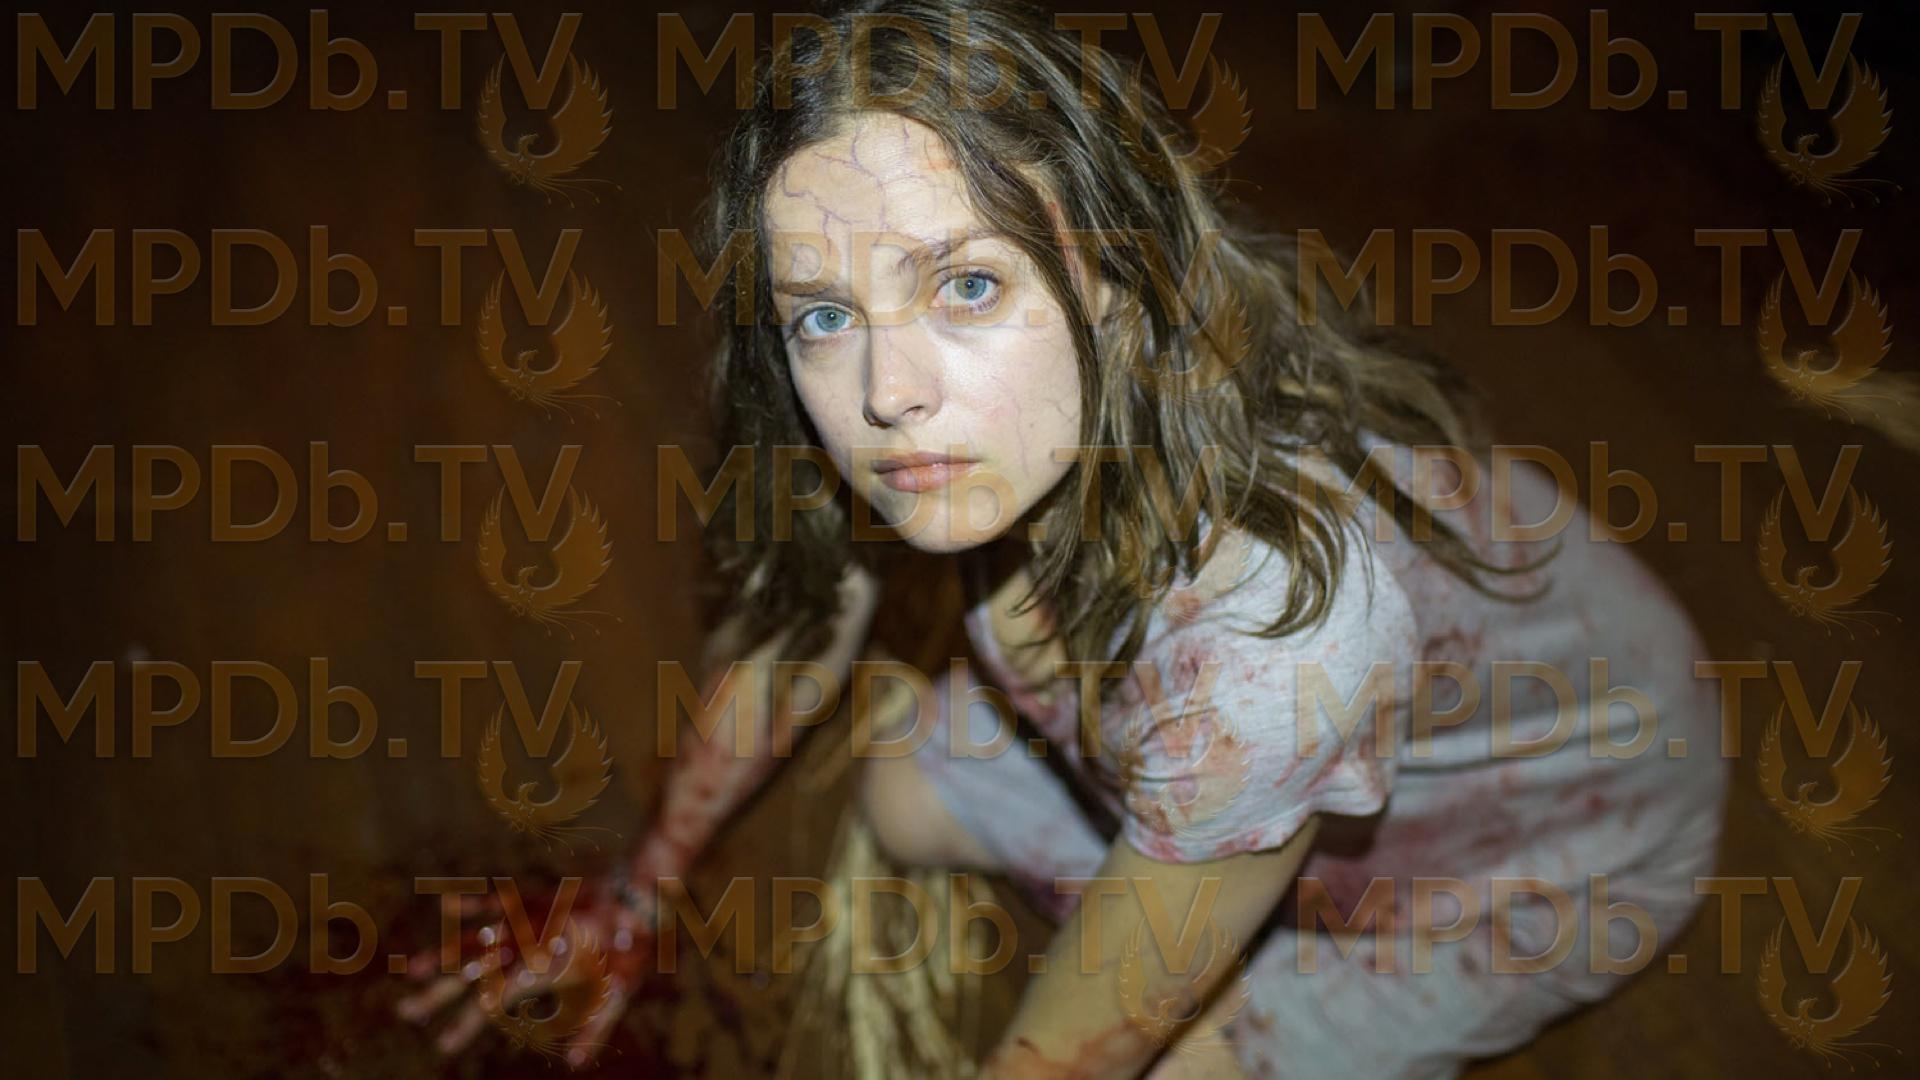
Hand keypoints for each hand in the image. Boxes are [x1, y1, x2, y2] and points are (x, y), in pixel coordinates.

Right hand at [394, 873, 656, 1070]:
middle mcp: (526, 944)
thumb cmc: (630, 948)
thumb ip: (594, 1028)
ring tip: (413, 970)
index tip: (442, 1045)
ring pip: (476, 938)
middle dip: (438, 995)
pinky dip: (471, 904)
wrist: (638, 893)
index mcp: (542, 970)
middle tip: (407, 1012)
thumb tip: (574, 1064)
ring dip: (443, 955)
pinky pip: (495, 899)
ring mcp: (526, 919)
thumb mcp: (617, 993)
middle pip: (473, 973)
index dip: (466, 1026)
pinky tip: (446, 905)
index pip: (494, 1004)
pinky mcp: (532, 898)